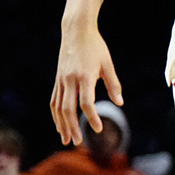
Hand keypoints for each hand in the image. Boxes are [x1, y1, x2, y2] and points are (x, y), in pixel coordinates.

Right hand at [50, 21, 122, 145]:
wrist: (76, 31)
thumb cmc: (96, 47)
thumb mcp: (108, 64)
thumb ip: (113, 84)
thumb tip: (120, 102)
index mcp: (84, 76)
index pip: (86, 102)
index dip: (91, 117)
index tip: (98, 129)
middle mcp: (69, 80)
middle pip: (68, 109)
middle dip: (72, 127)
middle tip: (77, 142)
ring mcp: (60, 80)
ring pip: (58, 107)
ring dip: (61, 124)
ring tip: (67, 139)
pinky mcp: (57, 80)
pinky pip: (54, 100)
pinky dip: (56, 114)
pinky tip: (60, 124)